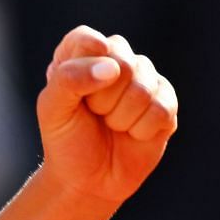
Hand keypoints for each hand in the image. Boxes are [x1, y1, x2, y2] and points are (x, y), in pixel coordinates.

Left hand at [36, 25, 178, 203]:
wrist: (88, 180)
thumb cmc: (67, 139)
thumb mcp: (53, 109)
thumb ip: (70, 78)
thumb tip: (113, 67)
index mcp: (81, 56)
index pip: (87, 39)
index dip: (89, 55)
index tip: (82, 85)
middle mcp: (116, 61)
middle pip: (122, 61)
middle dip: (103, 99)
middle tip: (94, 114)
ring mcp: (144, 81)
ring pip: (143, 88)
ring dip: (121, 117)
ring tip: (111, 125)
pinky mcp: (165, 105)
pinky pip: (161, 109)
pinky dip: (140, 129)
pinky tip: (131, 135)